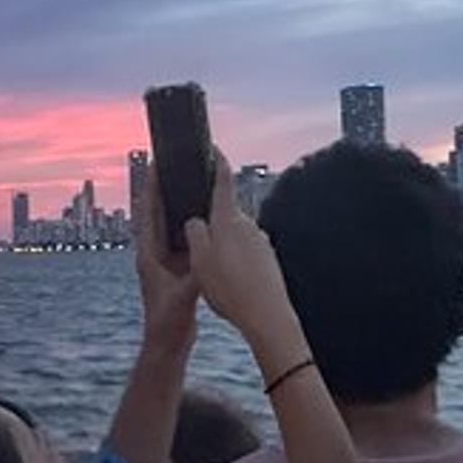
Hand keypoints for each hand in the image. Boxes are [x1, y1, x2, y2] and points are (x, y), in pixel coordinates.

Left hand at [134, 164, 198, 354]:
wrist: (167, 345)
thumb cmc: (168, 322)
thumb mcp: (184, 297)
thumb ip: (196, 276)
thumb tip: (209, 255)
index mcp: (149, 254)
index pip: (148, 212)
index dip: (151, 186)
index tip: (156, 163)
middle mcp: (154, 253)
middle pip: (157, 211)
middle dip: (164, 187)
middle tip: (173, 162)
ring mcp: (165, 260)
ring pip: (171, 223)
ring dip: (178, 202)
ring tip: (190, 180)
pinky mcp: (177, 268)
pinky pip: (183, 238)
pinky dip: (191, 223)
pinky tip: (205, 213)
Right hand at [184, 148, 304, 368]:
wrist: (268, 315)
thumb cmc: (230, 288)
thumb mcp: (199, 259)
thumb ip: (194, 232)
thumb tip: (195, 220)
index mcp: (228, 219)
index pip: (222, 180)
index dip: (216, 160)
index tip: (212, 146)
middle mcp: (248, 224)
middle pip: (224, 212)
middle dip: (210, 222)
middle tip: (195, 243)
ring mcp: (261, 241)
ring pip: (233, 236)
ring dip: (221, 247)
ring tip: (211, 273)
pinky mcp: (268, 258)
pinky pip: (244, 253)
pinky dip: (234, 262)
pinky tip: (229, 284)